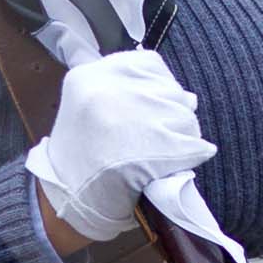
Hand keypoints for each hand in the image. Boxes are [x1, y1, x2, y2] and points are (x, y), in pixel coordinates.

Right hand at [26, 48, 215, 245]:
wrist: (65, 199)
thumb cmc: (80, 154)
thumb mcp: (87, 105)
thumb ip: (129, 90)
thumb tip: (189, 97)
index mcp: (90, 75)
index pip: (150, 64)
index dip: (158, 87)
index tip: (152, 108)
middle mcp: (109, 90)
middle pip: (171, 91)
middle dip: (172, 113)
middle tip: (157, 137)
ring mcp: (131, 118)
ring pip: (185, 116)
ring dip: (184, 135)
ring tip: (164, 152)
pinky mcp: (151, 148)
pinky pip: (193, 144)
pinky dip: (196, 153)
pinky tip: (189, 158)